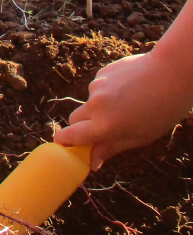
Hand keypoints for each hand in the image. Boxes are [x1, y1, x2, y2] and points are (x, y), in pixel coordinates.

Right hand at [54, 50, 192, 167]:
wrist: (172, 72)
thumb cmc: (162, 110)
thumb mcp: (140, 137)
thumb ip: (111, 148)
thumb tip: (92, 163)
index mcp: (104, 126)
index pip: (71, 135)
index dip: (64, 142)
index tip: (63, 145)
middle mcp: (95, 105)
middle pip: (75, 118)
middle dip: (83, 125)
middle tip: (103, 128)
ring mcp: (97, 86)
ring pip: (90, 102)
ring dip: (100, 107)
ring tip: (127, 103)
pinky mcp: (102, 72)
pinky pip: (99, 88)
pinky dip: (108, 92)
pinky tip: (129, 89)